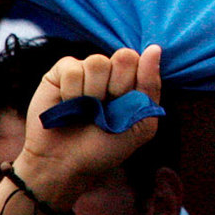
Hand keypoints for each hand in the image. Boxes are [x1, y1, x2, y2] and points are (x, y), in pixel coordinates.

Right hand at [17, 47, 162, 191]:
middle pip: (124, 56)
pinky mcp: (60, 73)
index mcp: (132, 81)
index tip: (124, 106)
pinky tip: (68, 105)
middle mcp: (110, 72)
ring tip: (85, 110)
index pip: (143, 60)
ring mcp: (85, 70)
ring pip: (97, 61)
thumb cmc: (104, 148)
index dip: (135, 85)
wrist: (65, 165)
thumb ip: (150, 87)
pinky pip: (72, 68)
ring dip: (92, 93)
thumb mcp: (141, 124)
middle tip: (105, 109)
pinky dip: (71, 92)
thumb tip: (155, 49)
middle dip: (117, 87)